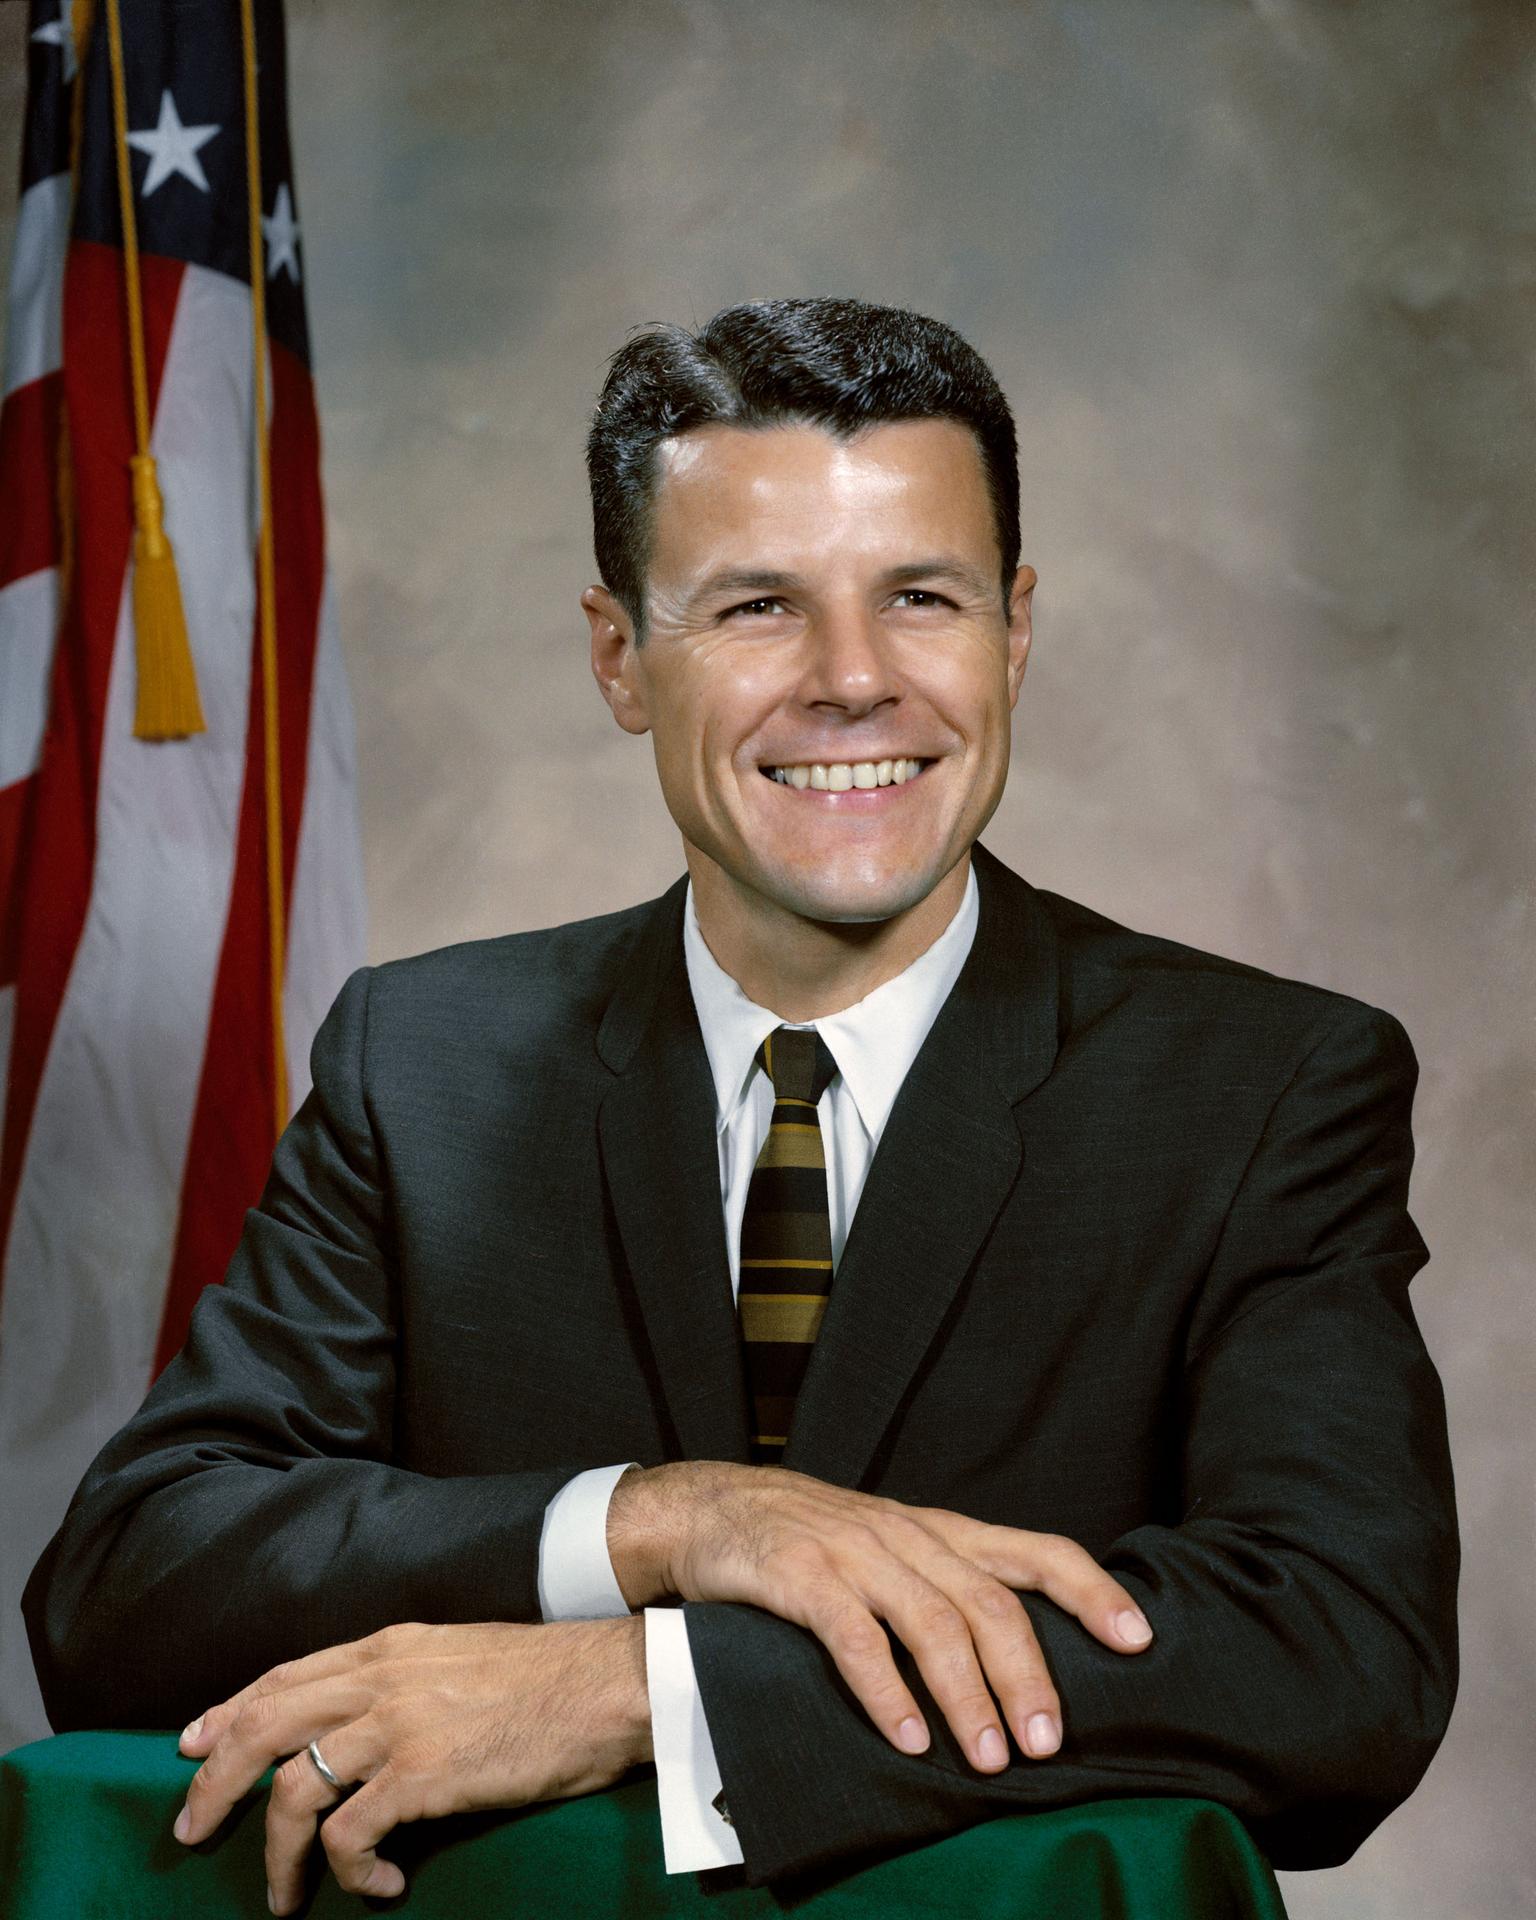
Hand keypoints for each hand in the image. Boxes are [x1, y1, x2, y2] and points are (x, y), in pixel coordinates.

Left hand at [172, 1618, 650, 1913]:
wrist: (610, 1682)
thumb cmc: (552, 1677)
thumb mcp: (462, 1656)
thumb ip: (408, 1680)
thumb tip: (370, 1725)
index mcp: (389, 1646)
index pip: (284, 1676)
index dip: (229, 1712)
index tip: (193, 1746)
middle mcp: (380, 1677)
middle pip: (262, 1726)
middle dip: (214, 1783)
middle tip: (191, 1830)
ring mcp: (398, 1724)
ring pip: (292, 1790)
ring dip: (276, 1853)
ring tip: (284, 1897)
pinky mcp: (423, 1774)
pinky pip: (350, 1835)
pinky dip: (351, 1872)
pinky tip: (380, 1886)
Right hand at [607, 1462, 1151, 1774]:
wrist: (715, 1505)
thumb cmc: (817, 1540)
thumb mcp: (895, 1550)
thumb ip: (950, 1588)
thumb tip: (1027, 1666)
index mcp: (943, 1532)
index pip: (1037, 1551)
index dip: (1092, 1591)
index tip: (1138, 1639)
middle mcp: (910, 1536)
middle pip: (990, 1603)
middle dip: (1028, 1676)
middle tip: (1049, 1744)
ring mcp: (856, 1553)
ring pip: (932, 1622)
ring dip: (967, 1696)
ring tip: (991, 1759)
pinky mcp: (802, 1576)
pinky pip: (855, 1637)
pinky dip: (887, 1692)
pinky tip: (909, 1737)